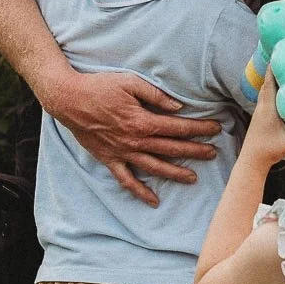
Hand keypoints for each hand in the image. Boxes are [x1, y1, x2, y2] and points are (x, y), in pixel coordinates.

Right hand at [40, 66, 219, 207]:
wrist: (68, 99)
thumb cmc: (99, 87)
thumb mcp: (130, 83)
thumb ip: (156, 96)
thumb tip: (177, 108)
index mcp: (142, 121)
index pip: (178, 127)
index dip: (199, 129)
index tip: (215, 129)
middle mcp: (134, 141)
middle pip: (171, 149)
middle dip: (194, 151)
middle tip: (213, 154)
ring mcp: (122, 152)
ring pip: (154, 167)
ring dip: (174, 173)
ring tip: (193, 178)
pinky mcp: (109, 159)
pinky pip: (126, 180)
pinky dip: (140, 192)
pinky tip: (153, 201)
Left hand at [240, 73, 284, 172]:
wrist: (252, 161)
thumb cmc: (268, 150)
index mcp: (268, 107)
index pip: (270, 81)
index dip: (274, 67)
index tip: (280, 53)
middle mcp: (262, 106)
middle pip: (268, 82)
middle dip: (277, 71)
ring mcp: (260, 112)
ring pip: (267, 91)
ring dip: (275, 82)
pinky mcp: (261, 118)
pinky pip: (267, 99)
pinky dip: (274, 92)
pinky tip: (283, 95)